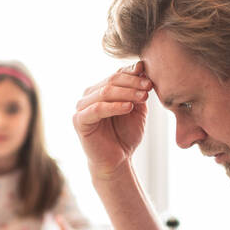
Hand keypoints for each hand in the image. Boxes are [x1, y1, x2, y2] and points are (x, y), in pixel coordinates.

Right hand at [73, 62, 152, 180]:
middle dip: (132, 82)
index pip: (117, 74)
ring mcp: (82, 107)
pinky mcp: (79, 121)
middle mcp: (89, 95)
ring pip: (105, 92)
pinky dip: (114, 106)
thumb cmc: (126, 135)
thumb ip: (138, 91)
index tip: (150, 74)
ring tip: (143, 97)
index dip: (133, 73)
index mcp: (102, 89)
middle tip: (149, 86)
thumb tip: (142, 69)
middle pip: (112, 81)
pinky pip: (97, 109)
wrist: (117, 161)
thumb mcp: (137, 110)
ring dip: (126, 93)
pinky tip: (129, 107)